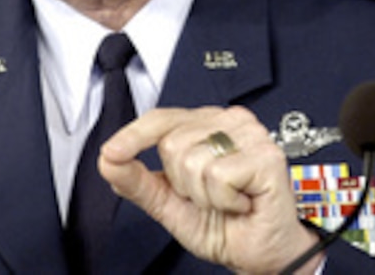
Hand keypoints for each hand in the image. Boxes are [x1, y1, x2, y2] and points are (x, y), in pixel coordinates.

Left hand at [98, 105, 322, 273]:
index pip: (161, 118)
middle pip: (172, 143)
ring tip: (227, 201)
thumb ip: (138, 181)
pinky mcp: (266, 156)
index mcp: (207, 124)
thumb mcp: (170, 204)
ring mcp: (252, 135)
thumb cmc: (224, 225)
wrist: (261, 256)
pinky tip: (242, 203)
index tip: (112, 152)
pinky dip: (224, 200)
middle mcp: (230, 121)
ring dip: (204, 195)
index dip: (133, 136)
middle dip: (182, 183)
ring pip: (192, 159)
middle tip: (210, 197)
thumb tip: (108, 159)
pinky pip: (218, 176)